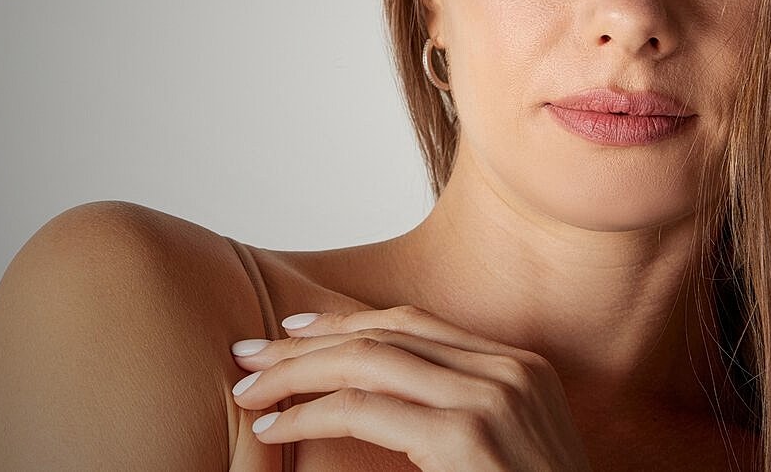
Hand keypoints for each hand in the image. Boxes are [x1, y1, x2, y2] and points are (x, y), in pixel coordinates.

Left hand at [229, 305, 592, 470]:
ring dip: (297, 372)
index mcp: (521, 367)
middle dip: (309, 343)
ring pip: (368, 360)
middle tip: (250, 356)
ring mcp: (492, 398)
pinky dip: (310, 413)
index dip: (347, 321)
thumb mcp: (506, 449)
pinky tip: (278, 425)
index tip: (295, 331)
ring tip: (250, 390)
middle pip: (386, 333)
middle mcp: (509, 371)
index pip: (416, 323)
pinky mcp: (467, 436)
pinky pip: (365, 408)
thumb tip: (383, 407)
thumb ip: (458, 415)